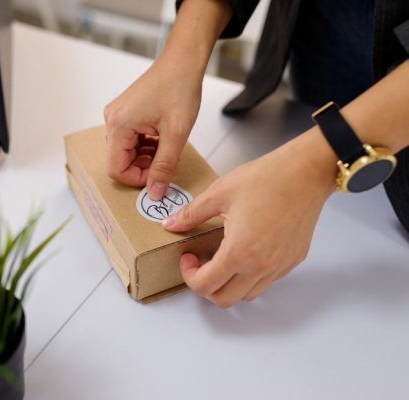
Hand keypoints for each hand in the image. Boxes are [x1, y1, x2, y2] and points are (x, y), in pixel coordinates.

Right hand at [104, 56, 201, 199]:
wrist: (182, 62)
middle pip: (119, 161)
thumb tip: (155, 193)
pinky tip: (161, 140)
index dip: (136, 179)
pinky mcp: (125, 114)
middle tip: (165, 164)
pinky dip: (145, 147)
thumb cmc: (179, 89)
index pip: (115, 169)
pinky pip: (130, 140)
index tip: (157, 177)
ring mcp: (117, 116)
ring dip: (145, 158)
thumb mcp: (176, 134)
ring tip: (166, 148)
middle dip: (142, 168)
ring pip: (126, 152)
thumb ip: (164, 167)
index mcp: (119, 125)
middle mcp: (112, 120)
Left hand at [162, 128, 336, 307]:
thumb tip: (170, 224)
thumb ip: (191, 214)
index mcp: (239, 252)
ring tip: (223, 259)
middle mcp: (261, 267)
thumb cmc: (266, 179)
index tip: (188, 258)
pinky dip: (250, 276)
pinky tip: (247, 252)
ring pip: (247, 294)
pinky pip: (267, 281)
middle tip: (201, 264)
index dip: (189, 276)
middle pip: (225, 299)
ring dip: (228, 284)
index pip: (205, 286)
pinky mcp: (293, 260)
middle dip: (206, 287)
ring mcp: (279, 266)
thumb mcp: (219, 193)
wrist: (306, 173)